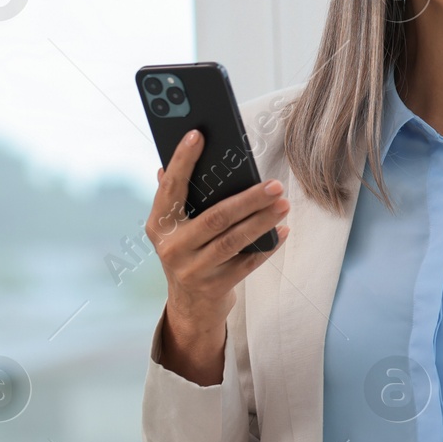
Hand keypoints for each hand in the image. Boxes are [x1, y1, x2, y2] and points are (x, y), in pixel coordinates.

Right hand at [146, 129, 289, 383]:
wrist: (190, 307)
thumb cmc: (189, 253)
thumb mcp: (176, 228)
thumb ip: (174, 197)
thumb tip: (167, 162)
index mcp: (159, 225)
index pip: (171, 187)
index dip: (183, 160)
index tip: (198, 134)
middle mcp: (172, 247)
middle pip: (215, 217)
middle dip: (248, 199)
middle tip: (275, 184)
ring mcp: (192, 269)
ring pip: (233, 240)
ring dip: (262, 221)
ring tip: (283, 204)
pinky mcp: (214, 287)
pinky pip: (246, 263)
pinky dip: (266, 247)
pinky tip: (282, 232)